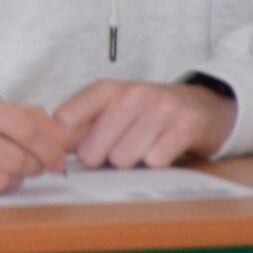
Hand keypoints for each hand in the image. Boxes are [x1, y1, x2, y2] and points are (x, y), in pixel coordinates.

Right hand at [0, 85, 71, 195]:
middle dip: (34, 165)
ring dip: (11, 179)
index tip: (58, 155)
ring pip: (0, 181)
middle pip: (16, 160)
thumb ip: (20, 116)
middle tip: (34, 164)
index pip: (25, 129)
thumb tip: (60, 136)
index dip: (50, 146)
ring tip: (2, 167)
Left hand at [55, 80, 235, 168]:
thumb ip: (79, 126)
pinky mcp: (185, 124)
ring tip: (142, 149)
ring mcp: (160, 107)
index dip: (63, 146)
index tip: (70, 154)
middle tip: (117, 151)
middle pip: (91, 151)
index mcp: (105, 90)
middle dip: (101, 160)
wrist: (201, 105)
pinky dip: (157, 163)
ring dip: (131, 163)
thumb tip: (51, 148)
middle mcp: (131, 94)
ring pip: (122, 159)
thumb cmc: (146, 113)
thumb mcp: (110, 110)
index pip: (64, 120)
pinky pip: (155, 161)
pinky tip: (162, 149)